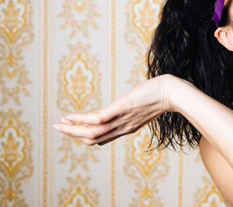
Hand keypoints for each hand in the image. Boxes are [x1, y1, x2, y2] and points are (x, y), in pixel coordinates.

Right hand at [53, 74, 185, 145]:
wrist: (173, 93)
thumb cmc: (161, 95)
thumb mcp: (144, 105)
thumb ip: (133, 108)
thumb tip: (127, 103)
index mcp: (127, 127)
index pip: (102, 139)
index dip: (85, 137)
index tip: (73, 130)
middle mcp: (122, 127)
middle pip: (93, 138)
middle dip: (74, 135)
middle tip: (58, 129)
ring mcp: (121, 118)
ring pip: (91, 132)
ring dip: (72, 130)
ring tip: (59, 124)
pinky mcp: (121, 108)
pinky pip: (97, 118)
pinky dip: (81, 119)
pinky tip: (70, 116)